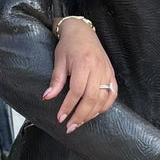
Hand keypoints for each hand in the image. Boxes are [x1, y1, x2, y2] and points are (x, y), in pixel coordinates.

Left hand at [44, 18, 118, 132]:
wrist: (83, 32)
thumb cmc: (69, 45)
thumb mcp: (59, 61)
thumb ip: (56, 80)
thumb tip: (47, 97)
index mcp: (84, 64)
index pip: (77, 92)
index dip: (69, 107)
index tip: (61, 118)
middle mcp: (98, 69)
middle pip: (91, 98)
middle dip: (80, 116)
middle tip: (70, 127)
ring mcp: (107, 72)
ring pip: (103, 99)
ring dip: (91, 114)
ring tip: (79, 123)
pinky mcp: (111, 74)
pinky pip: (112, 94)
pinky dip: (104, 106)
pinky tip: (94, 113)